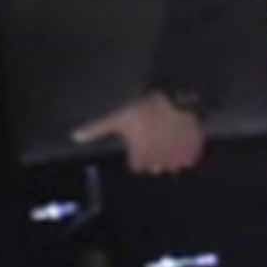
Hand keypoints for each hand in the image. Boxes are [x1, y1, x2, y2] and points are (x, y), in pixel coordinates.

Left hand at [94, 91, 210, 177]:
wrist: (177, 99)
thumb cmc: (144, 110)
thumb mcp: (117, 117)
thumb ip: (97, 129)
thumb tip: (74, 137)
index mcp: (140, 159)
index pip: (136, 167)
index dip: (137, 154)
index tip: (139, 143)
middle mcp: (158, 164)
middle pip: (153, 167)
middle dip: (152, 156)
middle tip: (154, 138)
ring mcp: (177, 160)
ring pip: (171, 166)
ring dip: (168, 156)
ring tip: (167, 139)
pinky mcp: (192, 153)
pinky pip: (188, 161)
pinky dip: (185, 154)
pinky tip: (181, 140)